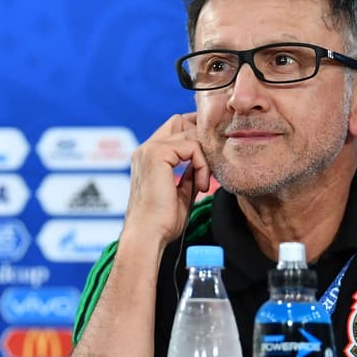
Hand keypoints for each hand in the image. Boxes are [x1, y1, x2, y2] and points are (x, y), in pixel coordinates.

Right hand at [121, 113, 210, 251]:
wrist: (149, 235)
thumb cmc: (162, 221)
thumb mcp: (180, 192)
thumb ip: (188, 174)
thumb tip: (202, 164)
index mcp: (147, 158)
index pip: (174, 129)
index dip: (195, 136)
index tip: (211, 154)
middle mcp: (145, 149)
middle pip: (180, 121)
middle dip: (201, 136)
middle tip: (212, 162)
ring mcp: (149, 149)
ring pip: (188, 133)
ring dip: (204, 156)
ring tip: (204, 182)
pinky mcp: (157, 154)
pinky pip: (191, 146)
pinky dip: (202, 164)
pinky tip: (201, 185)